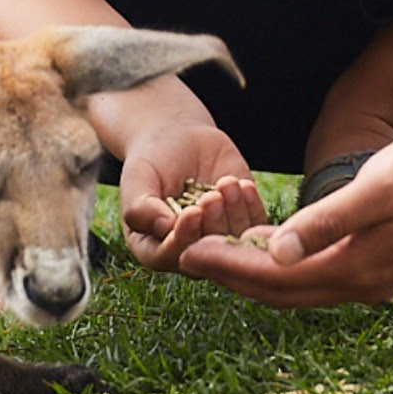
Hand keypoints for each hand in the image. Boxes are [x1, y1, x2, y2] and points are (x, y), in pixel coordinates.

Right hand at [117, 124, 261, 272]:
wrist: (179, 137)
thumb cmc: (151, 160)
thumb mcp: (137, 179)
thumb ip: (141, 207)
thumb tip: (163, 229)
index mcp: (153, 247)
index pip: (168, 256)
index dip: (182, 238)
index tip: (192, 212)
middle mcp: (186, 248)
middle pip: (205, 252)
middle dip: (212, 225)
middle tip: (212, 196)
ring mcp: (215, 236)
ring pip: (232, 241)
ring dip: (234, 214)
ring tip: (227, 183)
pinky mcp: (240, 221)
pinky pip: (254, 227)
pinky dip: (252, 208)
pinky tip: (243, 186)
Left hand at [179, 126, 392, 307]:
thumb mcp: (378, 188)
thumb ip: (325, 222)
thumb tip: (274, 253)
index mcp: (356, 269)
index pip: (273, 278)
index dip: (226, 266)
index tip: (186, 253)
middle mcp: (361, 283)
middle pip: (279, 290)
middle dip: (230, 275)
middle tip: (185, 257)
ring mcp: (371, 275)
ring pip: (297, 285)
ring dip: (255, 272)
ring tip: (215, 251)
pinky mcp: (379, 261)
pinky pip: (318, 273)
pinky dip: (287, 263)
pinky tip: (266, 243)